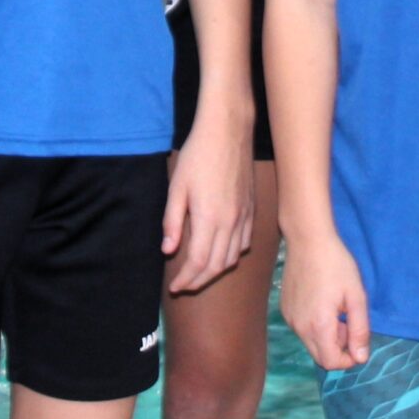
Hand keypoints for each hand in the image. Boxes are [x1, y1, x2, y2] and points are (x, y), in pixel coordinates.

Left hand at [162, 107, 254, 294]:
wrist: (228, 130)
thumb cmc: (198, 154)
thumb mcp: (177, 186)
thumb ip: (172, 221)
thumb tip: (168, 250)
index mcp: (209, 218)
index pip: (198, 262)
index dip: (186, 279)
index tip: (174, 287)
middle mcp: (230, 222)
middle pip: (217, 266)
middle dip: (199, 281)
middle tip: (183, 286)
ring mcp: (244, 217)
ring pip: (232, 258)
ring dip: (215, 272)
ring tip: (199, 275)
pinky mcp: (251, 210)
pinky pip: (244, 244)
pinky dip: (232, 257)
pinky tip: (220, 254)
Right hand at [281, 227, 370, 370]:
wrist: (308, 240)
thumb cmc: (336, 265)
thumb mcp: (356, 296)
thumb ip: (360, 330)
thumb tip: (361, 358)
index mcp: (319, 325)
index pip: (331, 363)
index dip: (348, 360)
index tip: (358, 343)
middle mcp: (299, 326)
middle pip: (319, 357)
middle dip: (338, 349)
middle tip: (348, 324)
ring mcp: (289, 318)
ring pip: (310, 343)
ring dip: (327, 337)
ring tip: (336, 311)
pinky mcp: (284, 309)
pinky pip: (302, 329)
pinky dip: (314, 326)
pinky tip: (322, 303)